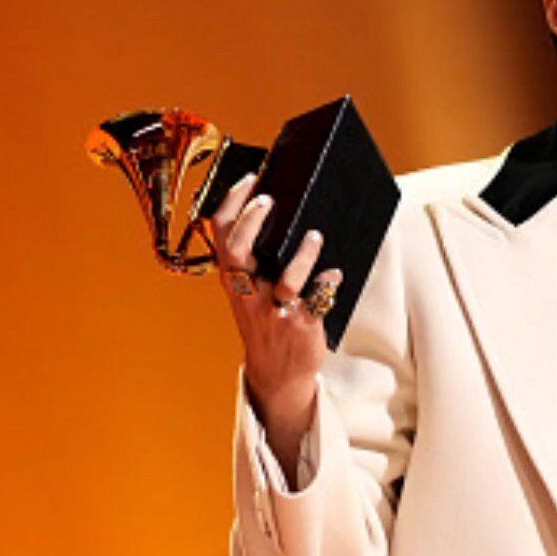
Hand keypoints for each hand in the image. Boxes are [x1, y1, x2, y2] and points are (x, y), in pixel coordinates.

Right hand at [205, 172, 340, 454]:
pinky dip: (326, 286)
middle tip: (268, 200)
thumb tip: (277, 213)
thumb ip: (256, 259)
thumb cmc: (266, 322)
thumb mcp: (250, 291)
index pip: (221, 235)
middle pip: (238, 254)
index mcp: (234, 279)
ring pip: (283, 282)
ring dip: (300, 257)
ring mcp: (274, 311)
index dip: (231, 205)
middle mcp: (249, 293)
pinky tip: (335, 274)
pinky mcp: (301, 326)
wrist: (277, 375)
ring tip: (314, 236)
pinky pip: (315, 303)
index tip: (248, 180)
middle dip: (251, 224)